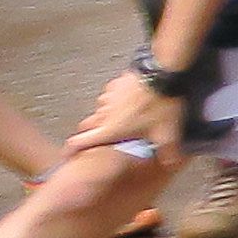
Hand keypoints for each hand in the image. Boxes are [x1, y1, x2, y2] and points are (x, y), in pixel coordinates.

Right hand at [75, 66, 189, 157]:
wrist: (162, 74)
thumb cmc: (160, 105)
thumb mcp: (167, 133)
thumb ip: (167, 152)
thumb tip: (170, 162)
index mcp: (110, 130)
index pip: (80, 142)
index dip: (71, 150)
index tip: (67, 155)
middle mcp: (104, 114)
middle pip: (87, 127)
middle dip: (91, 133)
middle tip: (101, 137)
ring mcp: (108, 97)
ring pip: (100, 110)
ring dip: (108, 116)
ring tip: (123, 119)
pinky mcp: (116, 84)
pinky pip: (111, 95)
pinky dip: (117, 100)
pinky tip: (132, 101)